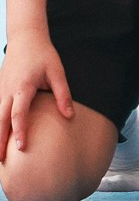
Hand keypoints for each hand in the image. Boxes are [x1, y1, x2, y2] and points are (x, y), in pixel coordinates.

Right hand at [0, 36, 73, 154]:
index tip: (21, 147)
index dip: (20, 131)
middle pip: (0, 120)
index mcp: (22, 87)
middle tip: (1, 161)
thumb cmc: (44, 56)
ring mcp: (0, 91)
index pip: (18, 114)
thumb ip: (63, 94)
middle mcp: (7, 91)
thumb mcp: (57, 73)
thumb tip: (70, 116)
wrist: (25, 39)